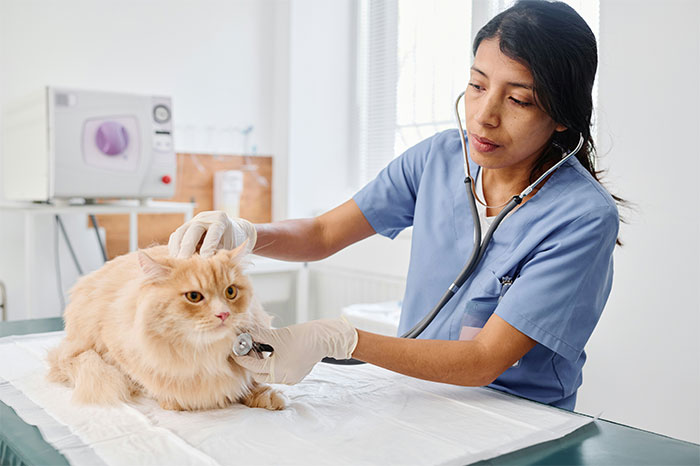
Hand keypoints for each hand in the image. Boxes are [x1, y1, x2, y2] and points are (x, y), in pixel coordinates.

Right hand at [168, 211, 256, 257]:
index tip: (204, 261)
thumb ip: (222, 254)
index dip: (208, 248)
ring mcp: (193, 222)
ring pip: (180, 233)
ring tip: (177, 264)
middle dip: (187, 248)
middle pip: (193, 230)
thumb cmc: (233, 242)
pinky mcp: (185, 228)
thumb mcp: (232, 247)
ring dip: (177, 249)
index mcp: (220, 220)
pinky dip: (174, 249)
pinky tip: (175, 261)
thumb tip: (208, 265)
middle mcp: (205, 218)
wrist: (232, 232)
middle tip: (184, 263)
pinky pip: (176, 237)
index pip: (212, 233)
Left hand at [234, 319, 357, 384]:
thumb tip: (246, 334)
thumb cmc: (304, 336)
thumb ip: (259, 336)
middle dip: (252, 363)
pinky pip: (280, 373)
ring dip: (262, 364)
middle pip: (259, 374)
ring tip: (261, 349)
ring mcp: (291, 378)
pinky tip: (273, 353)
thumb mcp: (278, 335)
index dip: (242, 358)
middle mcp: (284, 378)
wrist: (326, 338)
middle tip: (249, 349)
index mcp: (277, 370)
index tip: (236, 351)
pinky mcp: (297, 374)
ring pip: (270, 374)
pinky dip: (273, 365)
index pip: (252, 367)